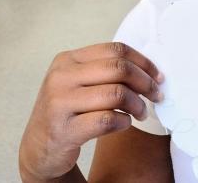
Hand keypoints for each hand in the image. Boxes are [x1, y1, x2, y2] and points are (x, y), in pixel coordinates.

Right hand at [19, 42, 163, 181]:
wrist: (39, 147)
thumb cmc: (68, 111)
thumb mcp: (78, 82)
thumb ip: (106, 70)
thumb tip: (149, 71)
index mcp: (67, 60)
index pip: (115, 50)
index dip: (143, 62)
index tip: (158, 76)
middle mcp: (61, 77)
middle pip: (119, 68)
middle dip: (145, 83)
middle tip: (156, 95)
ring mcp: (59, 103)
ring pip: (116, 94)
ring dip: (137, 105)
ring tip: (140, 113)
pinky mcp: (64, 130)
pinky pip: (107, 120)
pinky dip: (124, 122)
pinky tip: (124, 123)